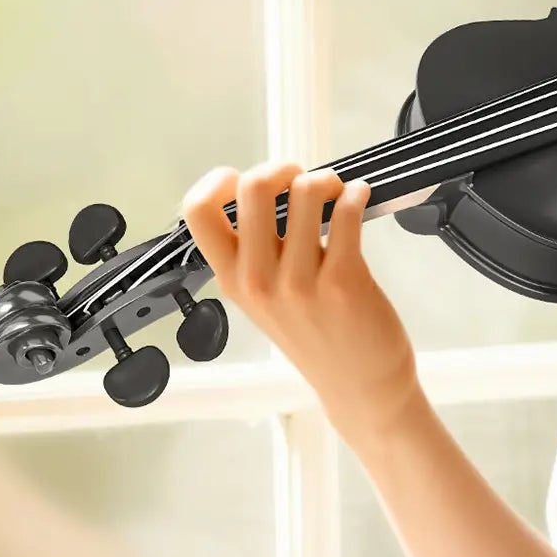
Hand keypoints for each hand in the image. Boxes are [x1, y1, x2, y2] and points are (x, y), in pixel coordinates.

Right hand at [180, 161, 420, 427]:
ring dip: (324, 179)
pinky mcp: (344, 280)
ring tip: (336, 192)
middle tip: (301, 179)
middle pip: (253, 187)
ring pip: (305, 191)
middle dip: (281, 168)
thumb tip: (270, 193)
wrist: (359, 388)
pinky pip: (346, 211)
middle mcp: (259, 280)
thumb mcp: (266, 303)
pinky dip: (355, 193)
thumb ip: (259, 254)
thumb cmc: (317, 339)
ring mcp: (300, 282)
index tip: (245, 178)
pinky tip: (358, 199)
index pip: (197, 211)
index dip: (219, 179)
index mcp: (232, 281)